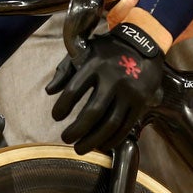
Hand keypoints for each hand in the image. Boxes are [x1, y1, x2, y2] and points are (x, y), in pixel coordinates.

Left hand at [47, 22, 163, 153]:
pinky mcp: (141, 101)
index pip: (73, 91)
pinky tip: (102, 144)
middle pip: (92, 113)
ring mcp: (130, 91)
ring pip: (110, 124)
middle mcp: (114, 78)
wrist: (143, 43)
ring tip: (80, 148)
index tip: (56, 116)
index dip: (61, 107)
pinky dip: (112, 139)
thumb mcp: (86, 51)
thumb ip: (66, 69)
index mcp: (95, 64)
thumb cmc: (108, 50)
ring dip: (93, 141)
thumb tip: (49, 91)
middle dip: (76, 131)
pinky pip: (126, 126)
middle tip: (66, 138)